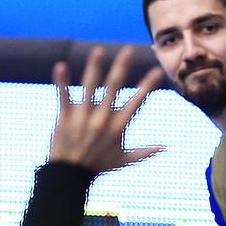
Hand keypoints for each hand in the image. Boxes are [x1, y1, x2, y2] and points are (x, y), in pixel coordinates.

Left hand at [49, 46, 164, 173]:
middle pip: (113, 89)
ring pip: (89, 88)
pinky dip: (61, 82)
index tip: (157, 71)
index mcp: (118, 127)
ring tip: (99, 50)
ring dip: (94, 68)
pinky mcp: (65, 118)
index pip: (136, 102)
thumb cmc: (98, 166)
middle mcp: (102, 119)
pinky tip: (61, 65)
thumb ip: (145, 152)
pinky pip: (63, 97)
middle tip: (128, 50)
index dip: (148, 86)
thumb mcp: (124, 160)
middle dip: (121, 68)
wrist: (69, 176)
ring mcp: (83, 117)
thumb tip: (165, 147)